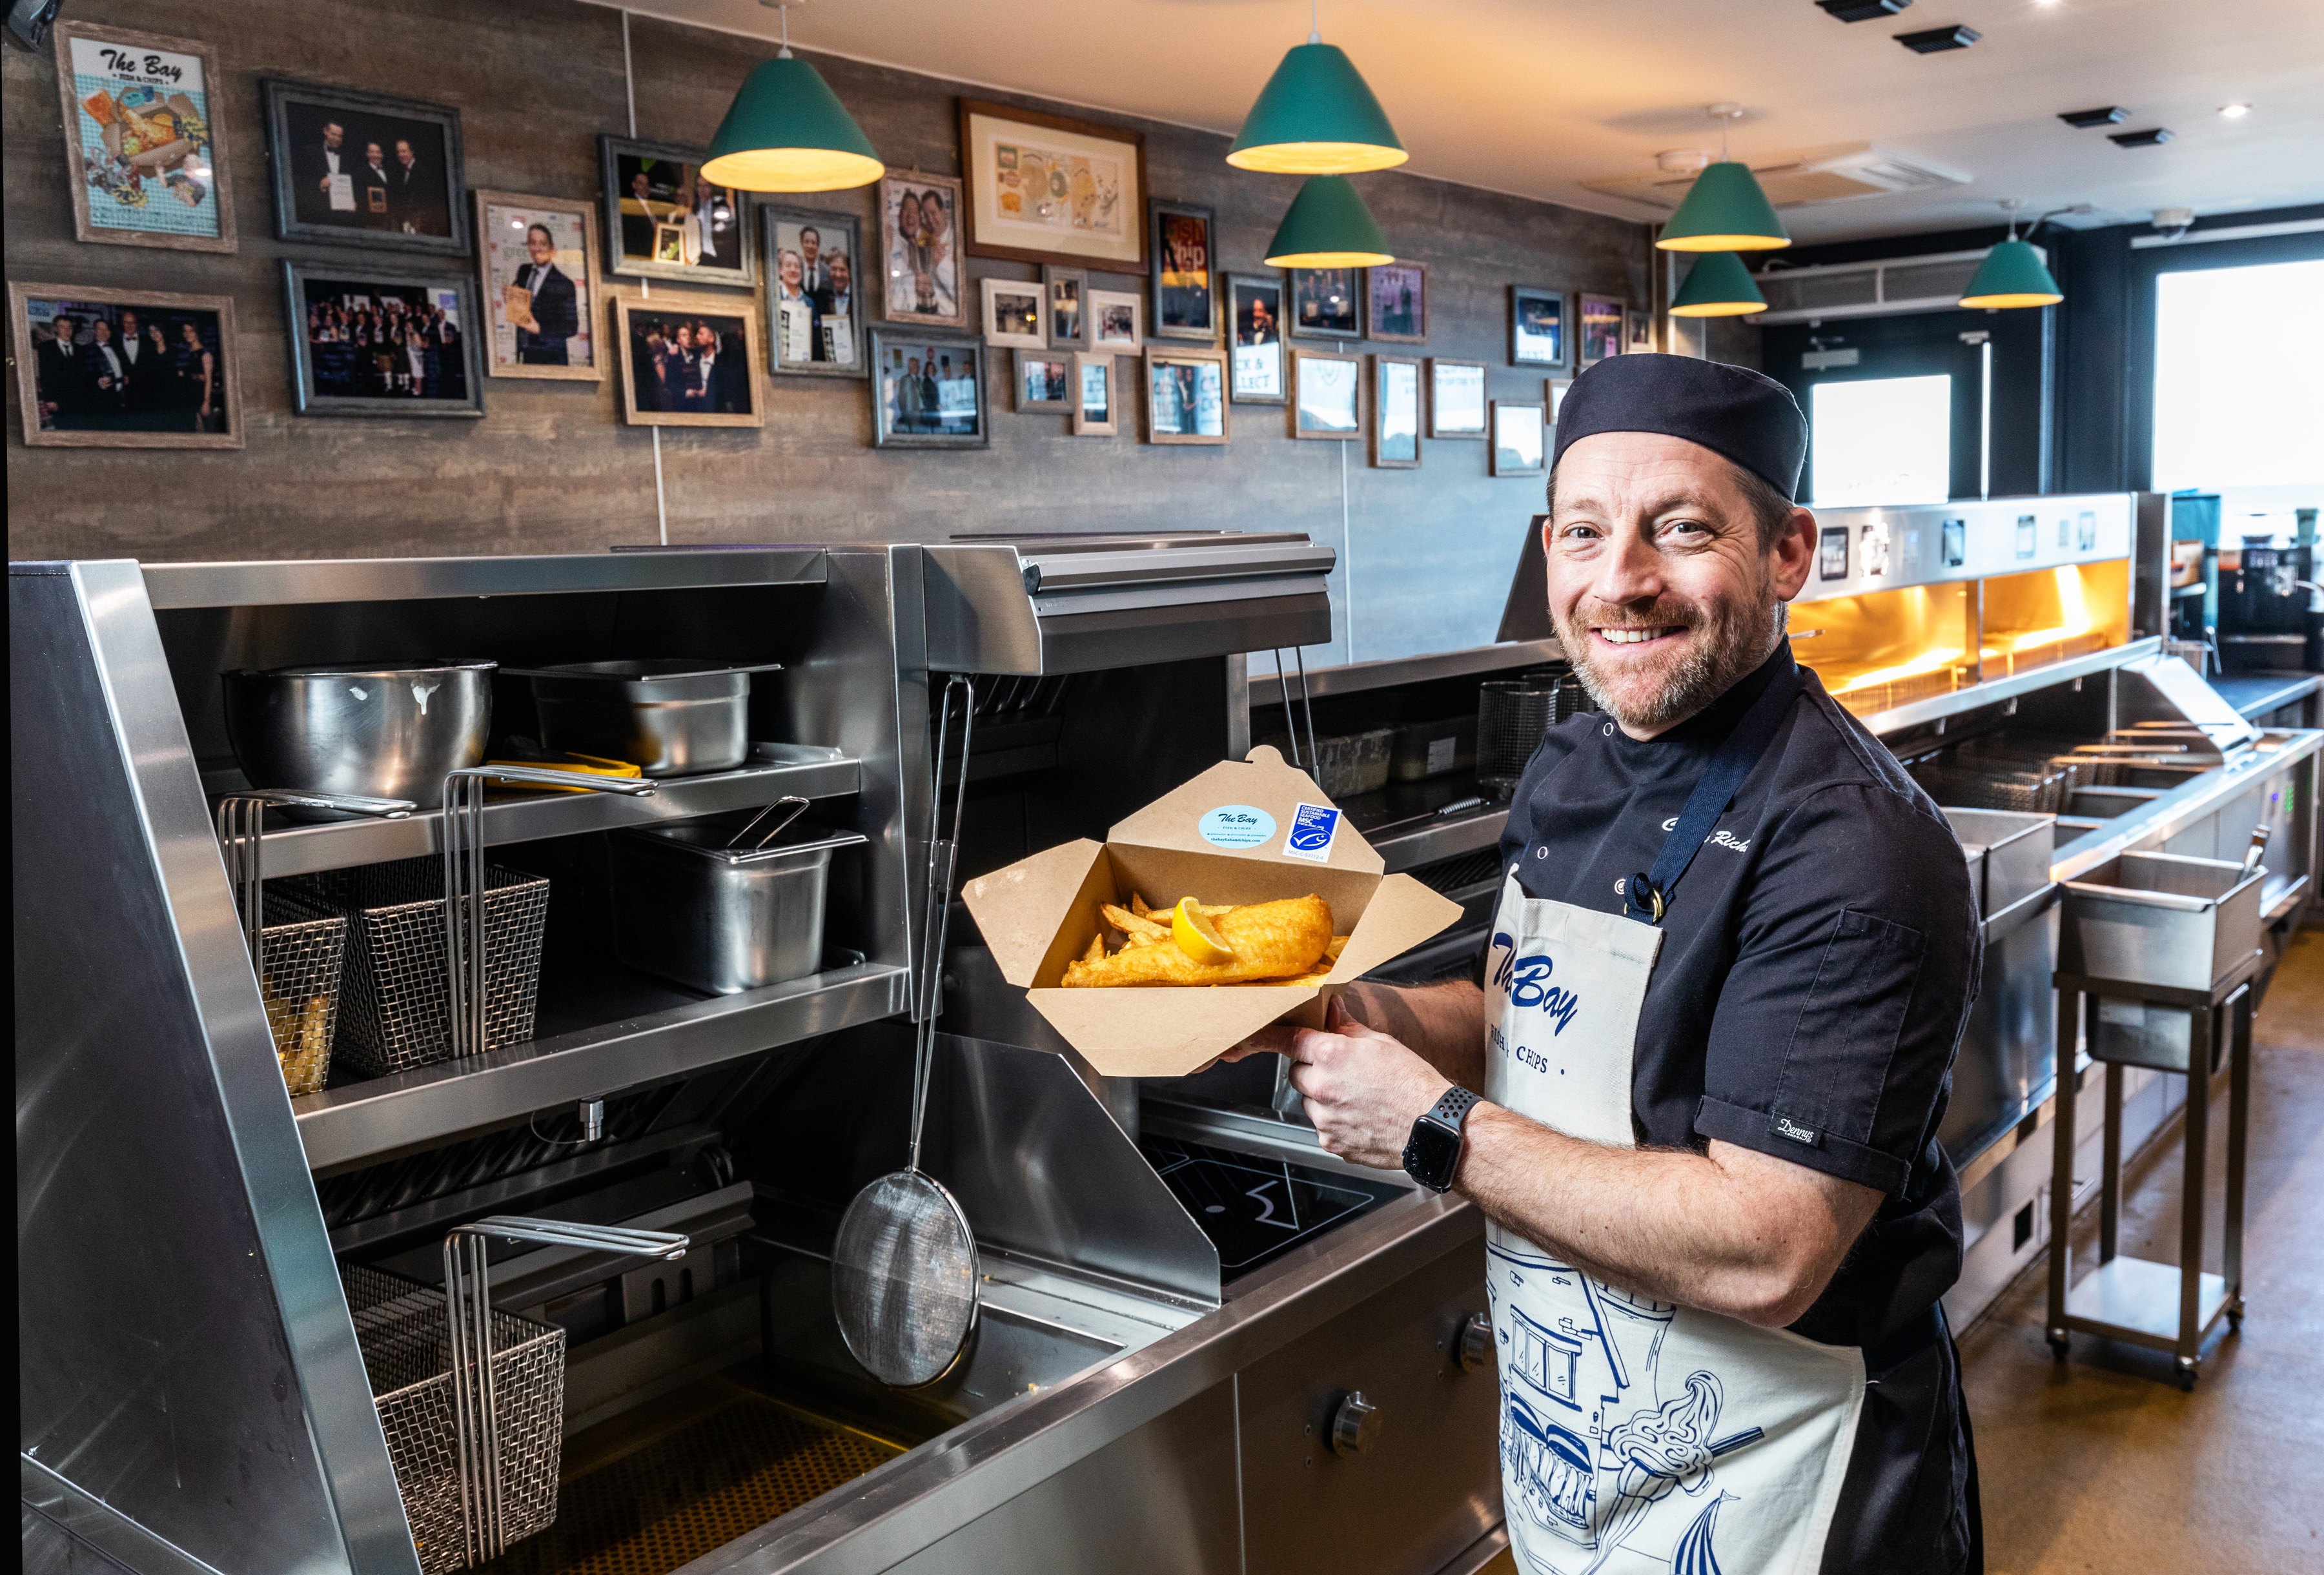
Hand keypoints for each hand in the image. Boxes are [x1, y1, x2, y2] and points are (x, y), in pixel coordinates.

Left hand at [1230, 997, 1450, 1169]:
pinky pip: (1322, 1127)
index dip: (1268, 1037)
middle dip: (1313, 1072)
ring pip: (1309, 1103)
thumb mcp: (1381, 1043)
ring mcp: (1324, 1118)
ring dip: (1324, 1099)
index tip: (1251, 1037)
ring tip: (1360, 1099)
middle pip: (1298, 1075)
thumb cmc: (1413, 1084)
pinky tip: (1362, 1118)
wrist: (1431, 1128)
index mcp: (1332, 1055)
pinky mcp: (1331, 1142)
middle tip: (1344, 1074)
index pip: (1287, 1041)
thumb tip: (1332, 1010)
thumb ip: (1348, 1028)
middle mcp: (1322, 1087)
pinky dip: (1335, 1122)